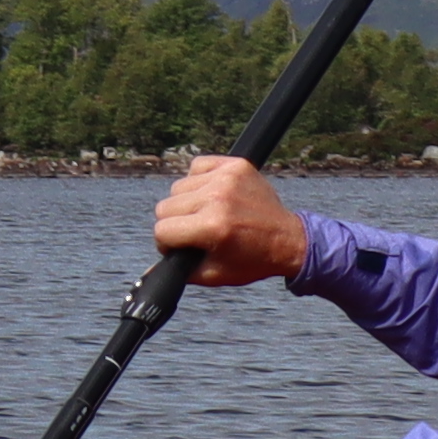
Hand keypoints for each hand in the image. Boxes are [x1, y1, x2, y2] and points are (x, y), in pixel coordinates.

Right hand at [153, 153, 312, 288]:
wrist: (289, 240)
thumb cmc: (252, 260)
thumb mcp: (215, 274)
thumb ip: (179, 272)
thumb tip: (148, 273)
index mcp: (212, 227)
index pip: (162, 230)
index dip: (168, 243)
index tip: (181, 246)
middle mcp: (217, 198)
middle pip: (165, 207)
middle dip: (176, 223)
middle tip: (197, 231)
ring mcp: (227, 178)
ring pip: (178, 187)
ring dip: (188, 202)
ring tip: (209, 213)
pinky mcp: (235, 165)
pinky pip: (197, 166)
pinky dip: (200, 180)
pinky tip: (214, 194)